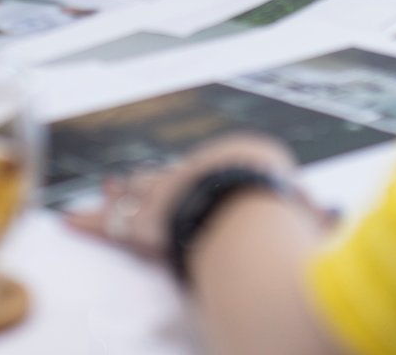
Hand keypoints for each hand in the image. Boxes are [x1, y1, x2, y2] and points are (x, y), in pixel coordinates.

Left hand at [64, 133, 321, 261]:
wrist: (249, 203)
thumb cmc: (279, 204)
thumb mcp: (301, 206)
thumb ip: (308, 212)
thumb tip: (327, 214)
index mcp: (221, 172)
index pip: (199, 178)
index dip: (185, 182)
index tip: (180, 182)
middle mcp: (187, 179)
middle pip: (160, 180)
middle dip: (144, 183)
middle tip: (125, 180)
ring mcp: (162, 198)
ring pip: (131, 197)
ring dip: (115, 199)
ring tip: (102, 193)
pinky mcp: (143, 224)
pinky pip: (107, 224)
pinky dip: (87, 222)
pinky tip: (68, 219)